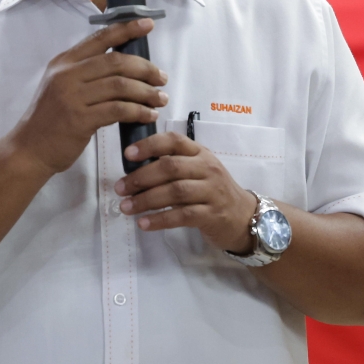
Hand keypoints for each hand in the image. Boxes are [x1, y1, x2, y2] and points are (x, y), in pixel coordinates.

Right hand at [9, 18, 168, 175]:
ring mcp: (72, 96)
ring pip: (120, 85)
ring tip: (160, 99)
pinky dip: (138, 111)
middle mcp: (66, 74)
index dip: (126, 29)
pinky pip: (118, 109)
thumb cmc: (50, 119)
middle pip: (116, 61)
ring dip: (146, 92)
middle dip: (145, 68)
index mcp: (64, 61)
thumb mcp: (61, 86)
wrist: (29, 150)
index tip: (148, 23)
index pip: (100, 38)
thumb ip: (85, 73)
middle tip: (162, 78)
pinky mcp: (79, 119)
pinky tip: (148, 115)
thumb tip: (125, 65)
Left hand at [112, 132, 258, 253]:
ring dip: (146, 200)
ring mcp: (212, 191)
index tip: (128, 154)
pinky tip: (144, 223)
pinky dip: (160, 220)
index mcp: (200, 152)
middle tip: (120, 188)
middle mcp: (207, 168)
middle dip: (141, 177)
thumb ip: (174, 164)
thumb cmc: (212, 190)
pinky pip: (182, 216)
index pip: (174, 140)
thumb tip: (134, 166)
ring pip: (174, 192)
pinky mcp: (212, 214)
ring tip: (126, 207)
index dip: (150, 145)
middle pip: (170, 167)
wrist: (244, 216)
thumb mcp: (198, 169)